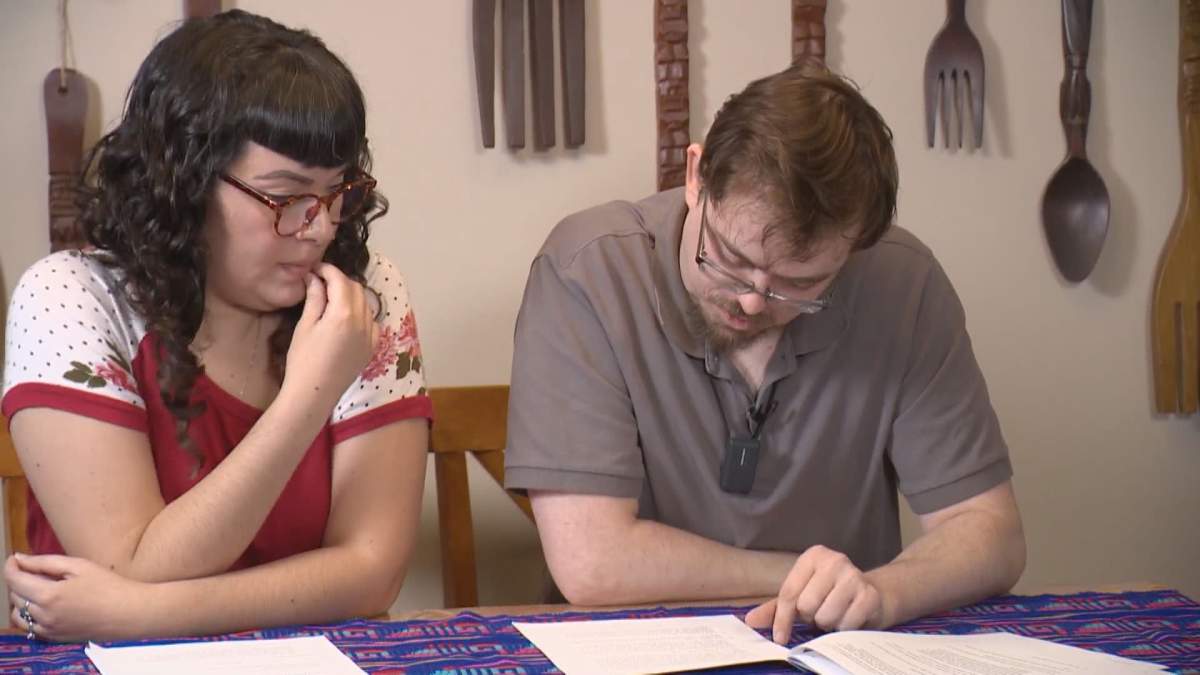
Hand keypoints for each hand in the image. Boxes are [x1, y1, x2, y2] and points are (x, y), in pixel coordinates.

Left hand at [6, 552, 146, 641]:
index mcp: (49, 595)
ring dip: (22, 599)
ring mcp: (48, 629)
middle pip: (15, 595)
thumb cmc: (109, 586)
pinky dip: (30, 615)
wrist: (129, 613)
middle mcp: (43, 615)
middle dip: (19, 580)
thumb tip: (20, 559)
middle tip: (37, 570)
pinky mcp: (55, 638)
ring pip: (19, 614)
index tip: (14, 558)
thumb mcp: (79, 566)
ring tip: (41, 588)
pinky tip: (47, 605)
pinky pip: (30, 627)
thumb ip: (45, 562)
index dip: (11, 566)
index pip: (14, 579)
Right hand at [285, 263, 380, 401]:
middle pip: (356, 288)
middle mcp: (363, 321)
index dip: (327, 270)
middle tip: (321, 281)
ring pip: (366, 303)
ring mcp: (371, 335)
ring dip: (351, 295)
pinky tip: (346, 318)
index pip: (340, 280)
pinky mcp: (372, 347)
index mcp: (344, 313)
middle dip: (339, 280)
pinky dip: (361, 313)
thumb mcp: (305, 326)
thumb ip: (315, 298)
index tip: (315, 269)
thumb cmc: (303, 360)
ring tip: (332, 298)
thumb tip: (314, 278)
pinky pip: (371, 321)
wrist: (314, 394)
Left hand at [745, 545, 883, 642]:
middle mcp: (835, 560)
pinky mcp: (869, 595)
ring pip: (825, 616)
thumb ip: (775, 608)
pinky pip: (845, 624)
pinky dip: (844, 628)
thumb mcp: (801, 595)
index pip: (789, 592)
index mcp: (813, 556)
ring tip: (834, 614)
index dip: (782, 619)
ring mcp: (854, 575)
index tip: (779, 638)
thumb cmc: (830, 594)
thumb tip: (750, 620)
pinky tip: (849, 617)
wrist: (872, 595)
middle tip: (819, 612)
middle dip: (810, 617)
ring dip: (828, 624)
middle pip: (806, 605)